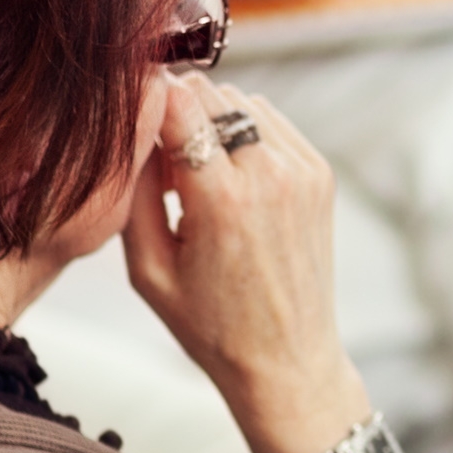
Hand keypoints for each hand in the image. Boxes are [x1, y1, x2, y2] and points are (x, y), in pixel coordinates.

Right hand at [122, 74, 360, 452]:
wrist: (286, 359)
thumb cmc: (209, 324)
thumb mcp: (147, 267)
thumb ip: (135, 189)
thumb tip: (134, 126)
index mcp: (222, 200)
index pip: (180, 101)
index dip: (149, 100)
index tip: (132, 119)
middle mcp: (269, 176)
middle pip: (211, 93)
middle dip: (179, 113)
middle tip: (163, 162)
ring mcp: (302, 172)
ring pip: (243, 101)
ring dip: (213, 122)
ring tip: (198, 177)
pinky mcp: (320, 175)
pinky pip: (272, 123)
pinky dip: (246, 136)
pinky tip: (231, 180)